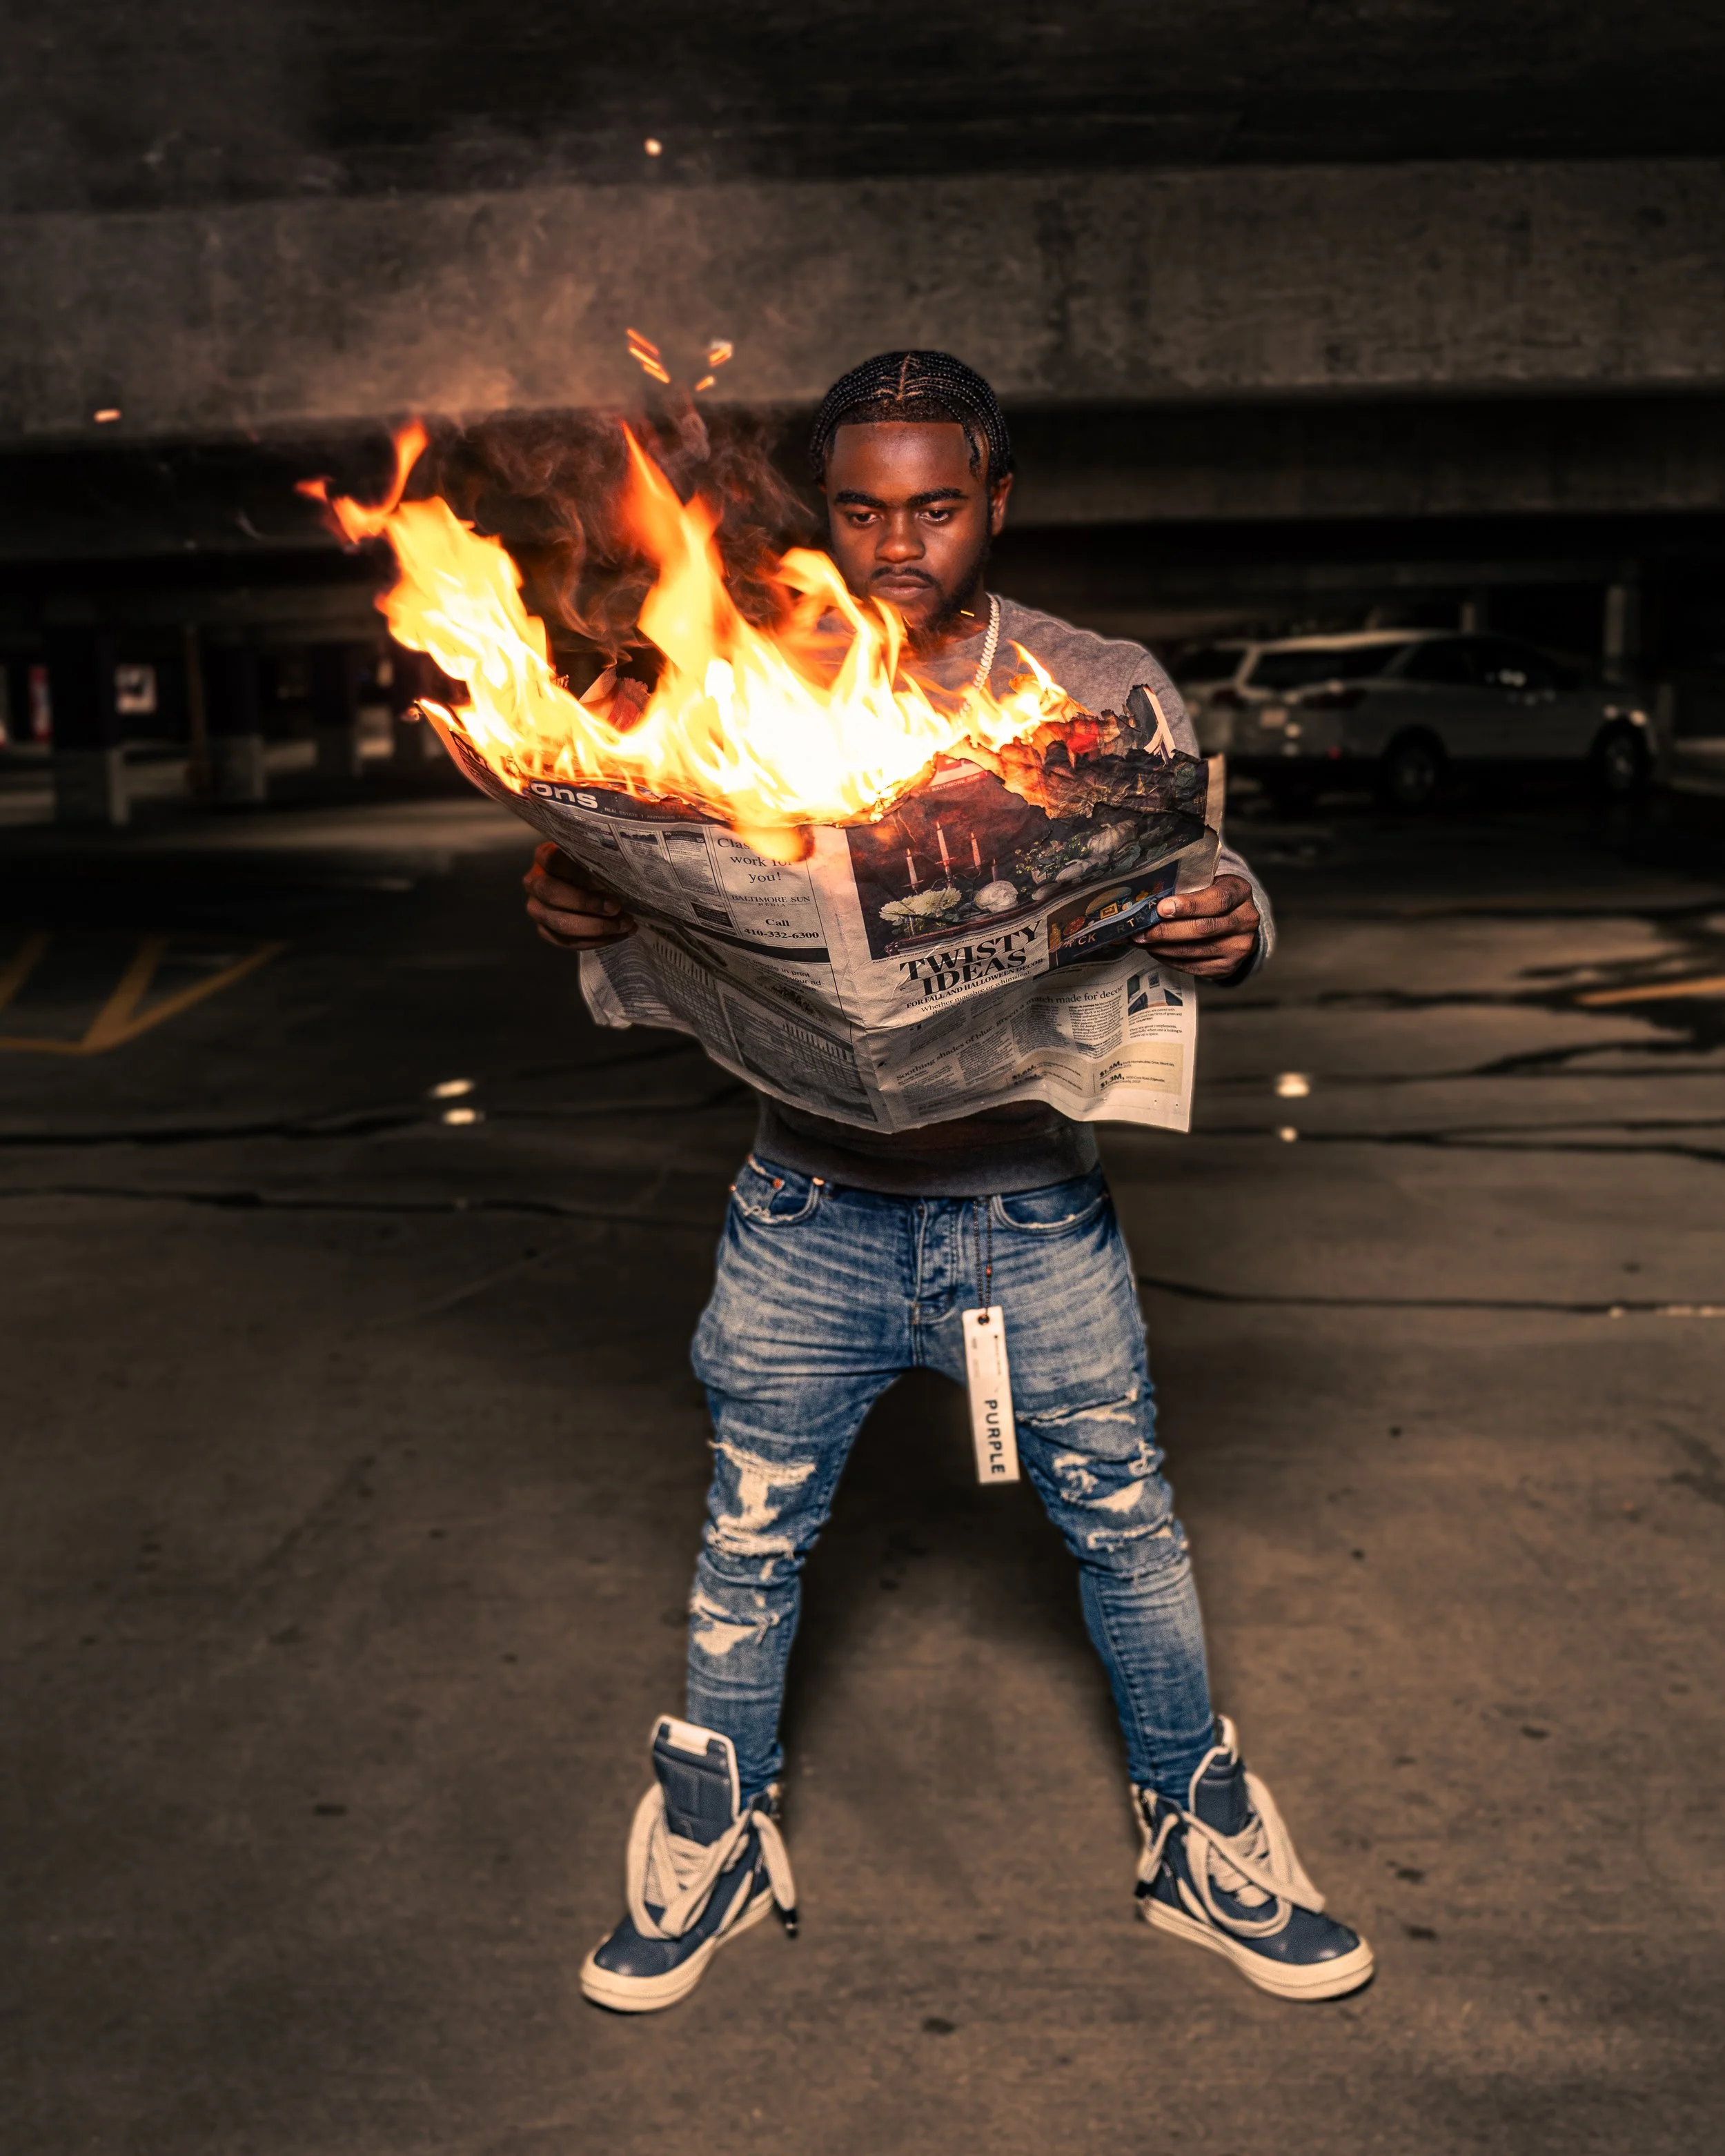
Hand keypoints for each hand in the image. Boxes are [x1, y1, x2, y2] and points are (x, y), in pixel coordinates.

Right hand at [522, 841, 637, 949]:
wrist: (583, 883)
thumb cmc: (592, 864)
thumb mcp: (593, 854)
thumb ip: (599, 859)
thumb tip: (621, 873)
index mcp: (543, 857)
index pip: (555, 861)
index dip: (580, 872)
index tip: (606, 880)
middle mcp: (534, 883)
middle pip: (553, 894)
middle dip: (587, 903)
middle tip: (616, 906)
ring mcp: (537, 909)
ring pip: (561, 923)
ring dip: (596, 927)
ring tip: (626, 925)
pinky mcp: (545, 930)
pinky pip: (567, 942)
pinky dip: (595, 941)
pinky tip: (618, 935)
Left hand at [1132, 873, 1259, 979]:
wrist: (1237, 922)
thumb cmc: (1213, 897)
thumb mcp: (1209, 883)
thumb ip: (1187, 888)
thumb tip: (1146, 899)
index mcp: (1241, 892)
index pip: (1217, 900)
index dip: (1189, 906)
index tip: (1161, 908)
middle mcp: (1246, 921)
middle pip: (1203, 929)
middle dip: (1166, 931)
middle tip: (1140, 930)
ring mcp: (1239, 947)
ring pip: (1194, 950)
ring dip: (1162, 947)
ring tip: (1141, 941)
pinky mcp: (1228, 967)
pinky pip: (1192, 966)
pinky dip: (1169, 959)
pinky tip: (1155, 951)